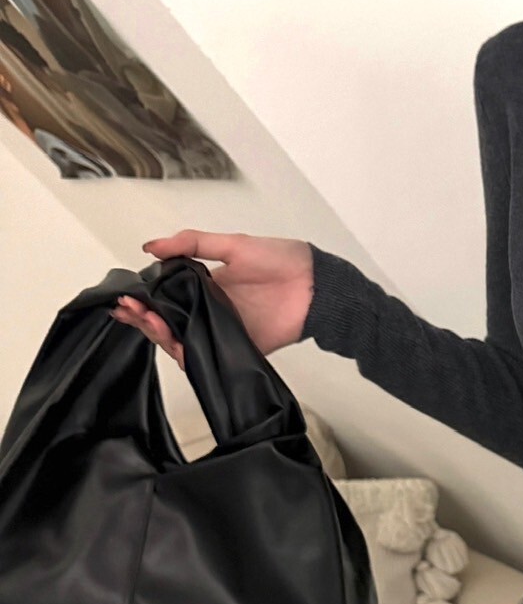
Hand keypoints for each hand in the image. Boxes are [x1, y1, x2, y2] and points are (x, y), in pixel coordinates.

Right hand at [108, 230, 313, 366]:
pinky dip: (189, 355)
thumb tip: (149, 247)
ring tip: (150, 320)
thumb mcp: (232, 244)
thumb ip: (191, 244)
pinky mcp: (239, 349)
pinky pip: (209, 358)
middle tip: (131, 310)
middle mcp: (209, 311)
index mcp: (204, 286)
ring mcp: (222, 331)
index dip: (144, 300)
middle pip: (167, 323)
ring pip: (182, 342)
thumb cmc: (279, 259)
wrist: (315, 284)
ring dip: (161, 334)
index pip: (165, 298)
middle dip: (144, 318)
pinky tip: (175, 345)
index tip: (126, 297)